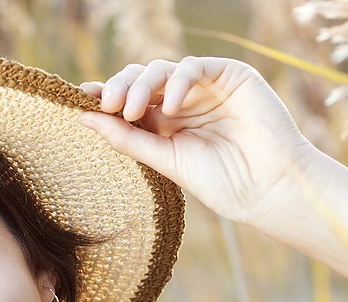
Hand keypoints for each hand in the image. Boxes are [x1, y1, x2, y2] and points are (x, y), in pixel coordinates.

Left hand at [77, 56, 317, 225]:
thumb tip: (82, 118)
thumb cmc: (219, 182)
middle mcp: (180, 103)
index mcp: (162, 124)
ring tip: (131, 110)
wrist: (267, 188)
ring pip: (160, 69)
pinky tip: (169, 107)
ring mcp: (204, 88)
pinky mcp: (229, 76)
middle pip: (138, 80)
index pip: (127, 101)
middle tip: (108, 106)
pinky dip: (176, 81)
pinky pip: (193, 67)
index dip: (104, 96)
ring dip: (140, 85)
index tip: (80, 100)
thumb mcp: (163, 160)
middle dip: (118, 88)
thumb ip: (125, 137)